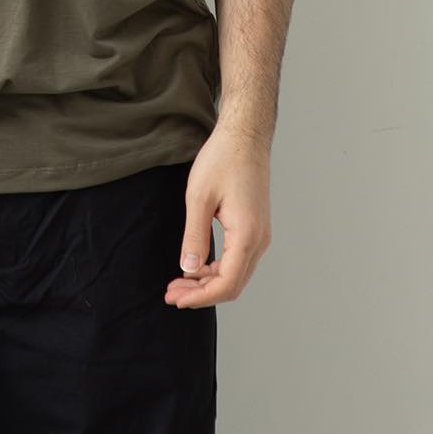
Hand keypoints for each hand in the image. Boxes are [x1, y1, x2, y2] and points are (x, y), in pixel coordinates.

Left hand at [164, 124, 271, 307]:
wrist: (245, 135)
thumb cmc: (222, 159)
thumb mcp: (199, 197)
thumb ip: (194, 235)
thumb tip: (188, 269)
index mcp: (247, 235)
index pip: (226, 283)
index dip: (199, 297)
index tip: (175, 298)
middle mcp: (259, 239)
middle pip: (233, 284)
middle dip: (201, 294)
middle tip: (171, 294)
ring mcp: (260, 234)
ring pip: (236, 273)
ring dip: (208, 282)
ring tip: (179, 282)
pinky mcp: (255, 227)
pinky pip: (238, 259)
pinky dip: (217, 268)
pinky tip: (196, 266)